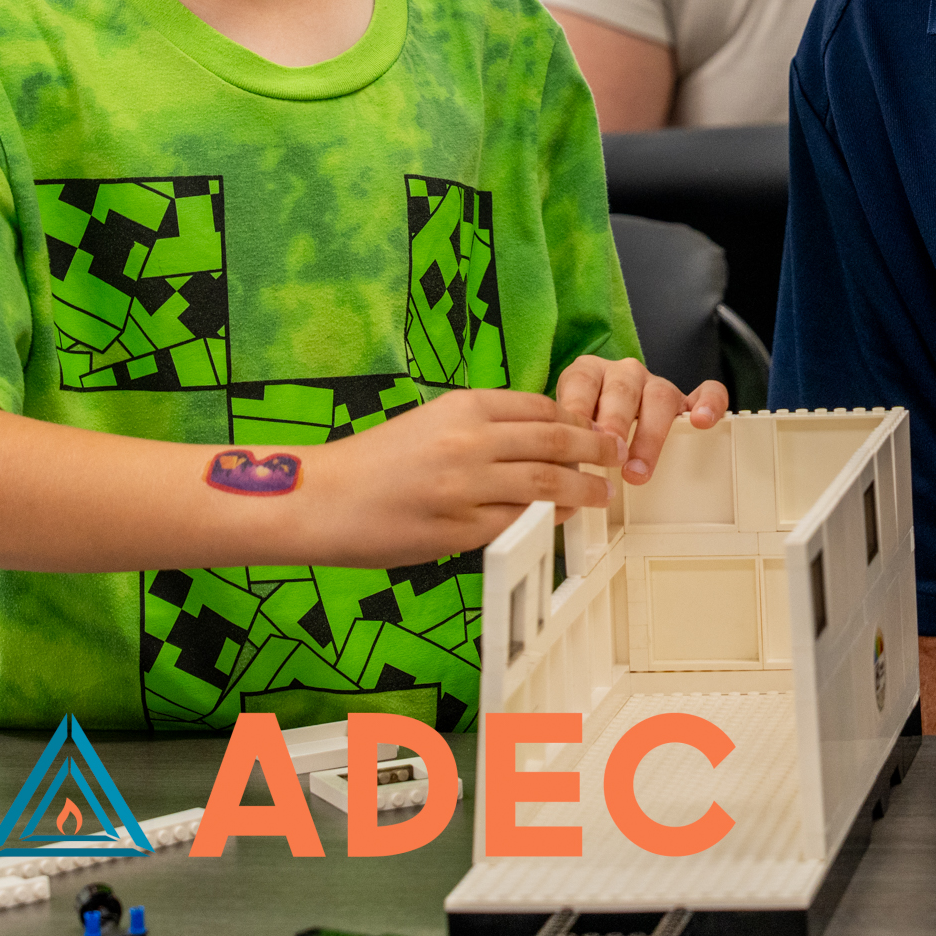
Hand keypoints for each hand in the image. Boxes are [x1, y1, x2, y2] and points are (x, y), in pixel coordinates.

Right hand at [309, 388, 620, 565]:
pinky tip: (558, 518)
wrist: (321, 497)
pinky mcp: (459, 529)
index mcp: (466, 406)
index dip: (576, 421)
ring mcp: (467, 486)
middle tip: (615, 457)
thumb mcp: (433, 421)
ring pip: (545, 484)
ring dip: (581, 489)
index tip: (594, 430)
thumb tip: (536, 441)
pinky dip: (544, 519)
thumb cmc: (375, 460)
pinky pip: (516, 522)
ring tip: (600, 494)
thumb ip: (483, 427)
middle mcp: (471, 440)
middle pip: (556, 442)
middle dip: (594, 450)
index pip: (541, 408)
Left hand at [555, 355, 726, 484]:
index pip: (581, 381)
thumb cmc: (584, 431)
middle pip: (622, 390)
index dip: (577, 408)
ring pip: (660, 396)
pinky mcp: (686, 400)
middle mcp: (624, 374)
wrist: (606, 424)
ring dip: (649, 435)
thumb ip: (560, 442)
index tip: (573, 440)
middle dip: (615, 424)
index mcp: (589, 374)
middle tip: (610, 456)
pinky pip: (707, 392)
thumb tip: (550, 474)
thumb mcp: (565, 430)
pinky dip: (708, 404)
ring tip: (639, 468)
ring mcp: (656, 386)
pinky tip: (701, 422)